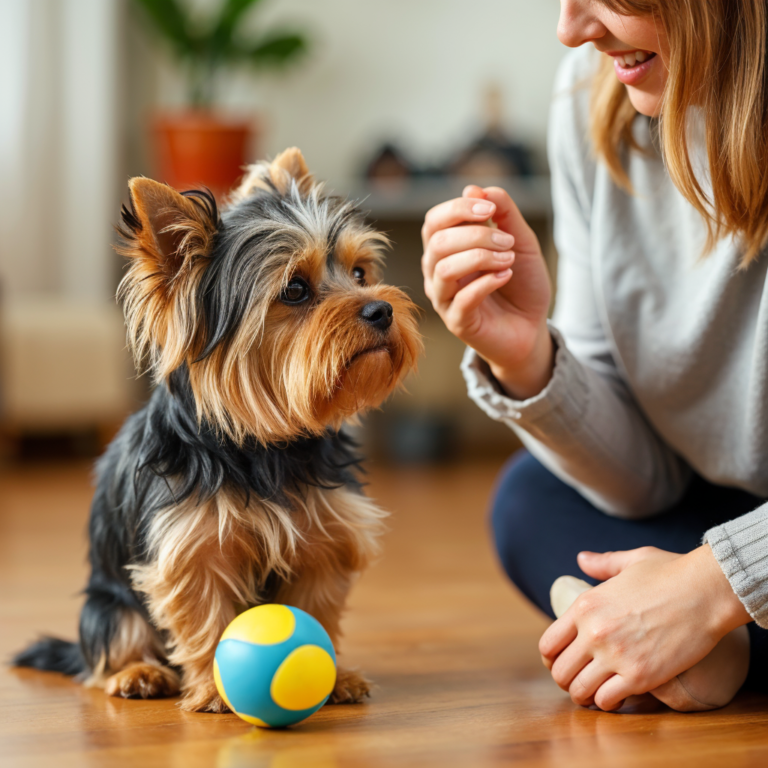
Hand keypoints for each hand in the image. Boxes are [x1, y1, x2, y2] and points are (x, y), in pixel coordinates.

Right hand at [421, 185, 553, 398]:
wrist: (532, 328)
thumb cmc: (521, 284)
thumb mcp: (520, 240)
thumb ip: (502, 213)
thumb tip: (474, 188)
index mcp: (446, 250)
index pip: (434, 222)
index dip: (458, 209)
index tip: (490, 210)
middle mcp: (437, 273)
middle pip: (437, 242)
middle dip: (476, 235)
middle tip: (509, 241)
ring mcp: (444, 299)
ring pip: (444, 269)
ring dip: (481, 257)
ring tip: (509, 259)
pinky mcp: (457, 322)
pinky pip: (461, 298)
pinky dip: (487, 281)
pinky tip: (506, 275)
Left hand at [539, 545, 751, 710]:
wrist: (706, 591)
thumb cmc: (671, 572)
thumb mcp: (630, 560)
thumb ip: (602, 563)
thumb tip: (582, 558)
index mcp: (585, 605)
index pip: (548, 644)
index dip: (551, 658)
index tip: (562, 662)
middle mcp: (593, 632)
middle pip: (560, 672)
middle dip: (566, 680)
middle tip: (579, 681)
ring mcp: (615, 655)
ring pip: (579, 690)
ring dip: (584, 696)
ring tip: (595, 693)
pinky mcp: (640, 676)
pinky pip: (607, 700)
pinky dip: (608, 703)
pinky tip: (616, 697)